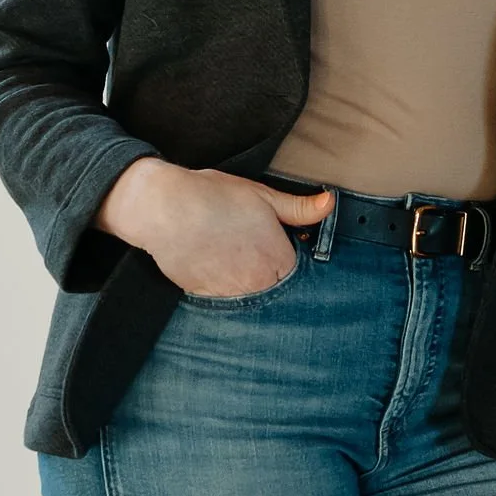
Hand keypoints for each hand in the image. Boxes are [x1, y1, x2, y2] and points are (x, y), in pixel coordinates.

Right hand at [114, 164, 334, 297]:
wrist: (165, 208)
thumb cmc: (213, 197)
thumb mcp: (262, 195)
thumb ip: (299, 208)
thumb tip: (329, 204)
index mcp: (278, 260)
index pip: (298, 275)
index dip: (289, 260)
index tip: (279, 249)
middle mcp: (258, 285)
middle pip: (276, 290)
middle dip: (269, 276)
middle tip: (251, 253)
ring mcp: (231, 295)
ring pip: (250, 299)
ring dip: (247, 285)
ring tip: (232, 259)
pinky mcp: (205, 299)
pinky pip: (223, 301)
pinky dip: (222, 288)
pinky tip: (215, 266)